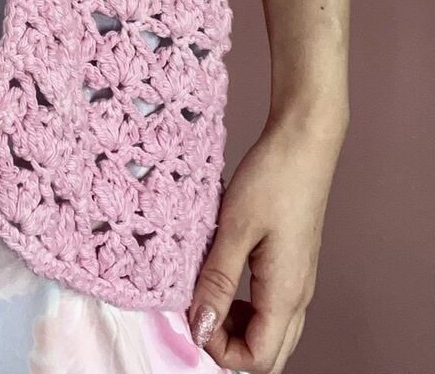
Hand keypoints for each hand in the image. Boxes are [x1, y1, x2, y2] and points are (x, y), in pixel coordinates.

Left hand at [186, 112, 346, 371]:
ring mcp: (299, 281)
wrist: (303, 142)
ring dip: (237, 327)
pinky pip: (272, 306)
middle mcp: (298, 296)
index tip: (191, 319)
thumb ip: (217, 281)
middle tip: (197, 313)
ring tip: (206, 293)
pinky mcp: (294, 264)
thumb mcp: (234, 228)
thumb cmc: (272, 178)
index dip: (220, 351)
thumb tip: (201, 327)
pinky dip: (246, 307)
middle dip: (230, 347)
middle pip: (269, 354)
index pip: (258, 359)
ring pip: (271, 332)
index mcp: (285, 293)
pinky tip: (222, 276)